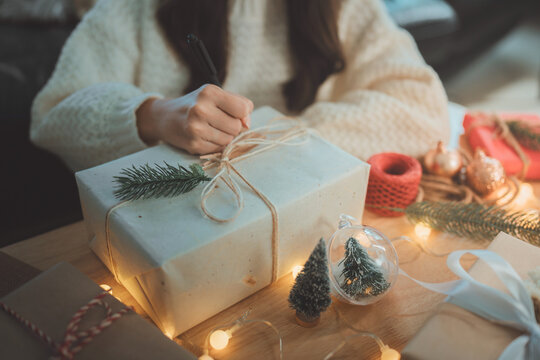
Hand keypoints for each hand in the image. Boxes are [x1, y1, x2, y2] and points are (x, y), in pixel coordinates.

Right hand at [136, 84, 253, 153]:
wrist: (165, 117)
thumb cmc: (197, 104)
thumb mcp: (217, 96)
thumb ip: (240, 104)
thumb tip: (247, 124)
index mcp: (209, 92)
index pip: (243, 109)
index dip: (242, 113)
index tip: (232, 112)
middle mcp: (200, 109)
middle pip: (236, 127)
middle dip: (232, 127)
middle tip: (217, 121)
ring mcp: (195, 128)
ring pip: (228, 140)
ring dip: (224, 137)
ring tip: (209, 128)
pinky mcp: (193, 145)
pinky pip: (218, 149)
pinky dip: (214, 145)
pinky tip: (203, 136)